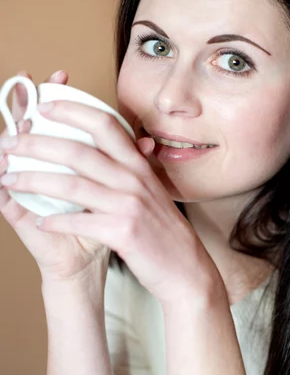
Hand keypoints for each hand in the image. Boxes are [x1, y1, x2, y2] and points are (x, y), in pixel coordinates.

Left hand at [0, 75, 221, 302]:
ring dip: (34, 181)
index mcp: (138, 165)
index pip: (105, 125)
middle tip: (10, 142)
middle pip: (79, 151)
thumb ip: (134, 166)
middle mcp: (134, 179)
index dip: (73, 111)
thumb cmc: (163, 230)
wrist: (186, 268)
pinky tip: (39, 222)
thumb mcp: (152, 190)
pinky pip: (79, 222)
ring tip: (9, 179)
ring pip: (72, 185)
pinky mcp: (123, 232)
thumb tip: (123, 144)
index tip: (44, 106)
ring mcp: (129, 205)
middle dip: (38, 144)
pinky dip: (55, 221)